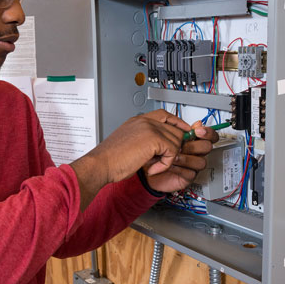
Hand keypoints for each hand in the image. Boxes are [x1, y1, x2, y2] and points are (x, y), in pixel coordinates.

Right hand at [70, 110, 190, 208]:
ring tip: (153, 165)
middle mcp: (145, 121)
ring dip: (168, 157)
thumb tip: (160, 146)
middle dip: (173, 146)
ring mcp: (150, 128)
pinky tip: (153, 169)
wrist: (101, 164)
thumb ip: (144, 140)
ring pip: (176, 140)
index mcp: (138, 120)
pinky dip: (165, 164)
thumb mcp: (129, 143)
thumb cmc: (110, 159)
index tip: (184, 130)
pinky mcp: (154, 139)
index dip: (176, 122)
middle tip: (161, 160)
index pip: (164, 114)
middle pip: (174, 128)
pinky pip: (172, 152)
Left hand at [143, 120, 218, 193]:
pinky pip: (191, 173)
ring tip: (173, 157)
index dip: (208, 132)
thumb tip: (197, 122)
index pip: (210, 135)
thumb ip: (179, 126)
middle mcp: (195, 152)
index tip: (197, 131)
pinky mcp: (187, 177)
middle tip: (181, 146)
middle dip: (194, 146)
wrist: (145, 167)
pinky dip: (180, 169)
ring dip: (186, 158)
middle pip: (207, 147)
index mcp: (192, 140)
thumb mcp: (163, 134)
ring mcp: (192, 165)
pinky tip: (170, 165)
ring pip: (201, 162)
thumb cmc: (156, 150)